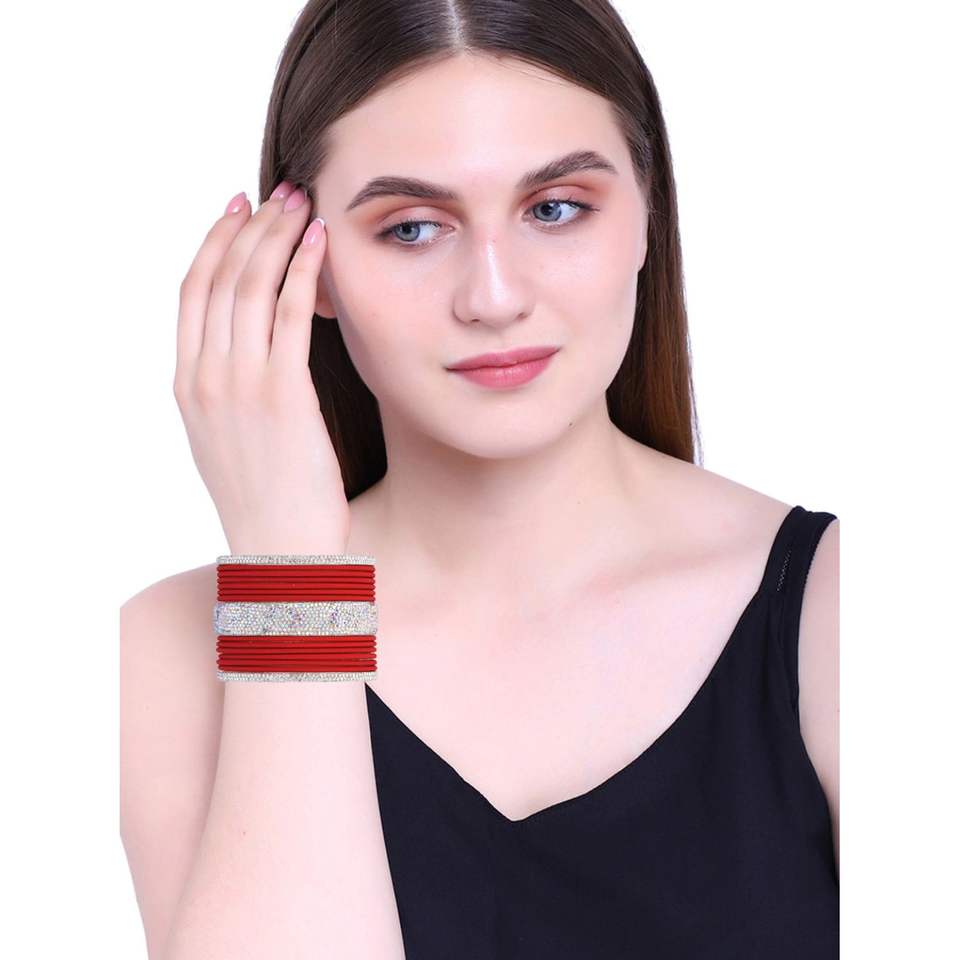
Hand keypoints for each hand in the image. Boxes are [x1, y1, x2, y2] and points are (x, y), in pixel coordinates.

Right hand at [174, 183, 350, 555]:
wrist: (280, 549)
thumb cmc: (266, 498)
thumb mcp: (228, 438)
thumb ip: (227, 389)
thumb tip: (249, 351)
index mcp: (186, 384)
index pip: (191, 293)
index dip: (213, 243)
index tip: (235, 209)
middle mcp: (205, 376)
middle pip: (220, 278)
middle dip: (250, 226)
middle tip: (280, 192)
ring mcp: (239, 383)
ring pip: (251, 286)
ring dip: (278, 236)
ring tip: (302, 203)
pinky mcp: (282, 393)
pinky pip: (289, 315)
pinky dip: (304, 271)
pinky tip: (320, 243)